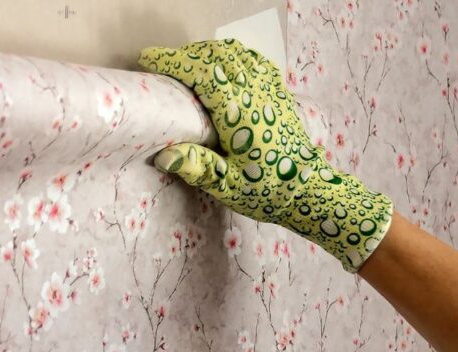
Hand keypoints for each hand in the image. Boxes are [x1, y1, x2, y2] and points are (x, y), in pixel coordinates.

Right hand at [139, 39, 392, 271]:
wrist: (308, 190)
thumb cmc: (266, 191)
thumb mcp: (228, 187)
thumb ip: (198, 168)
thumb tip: (163, 156)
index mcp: (239, 113)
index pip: (203, 72)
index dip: (174, 61)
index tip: (149, 58)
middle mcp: (255, 93)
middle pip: (217, 55)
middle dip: (187, 55)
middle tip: (165, 66)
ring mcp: (269, 89)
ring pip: (236, 53)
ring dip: (209, 53)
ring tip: (189, 66)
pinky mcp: (278, 92)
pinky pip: (253, 60)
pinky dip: (233, 56)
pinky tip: (223, 67)